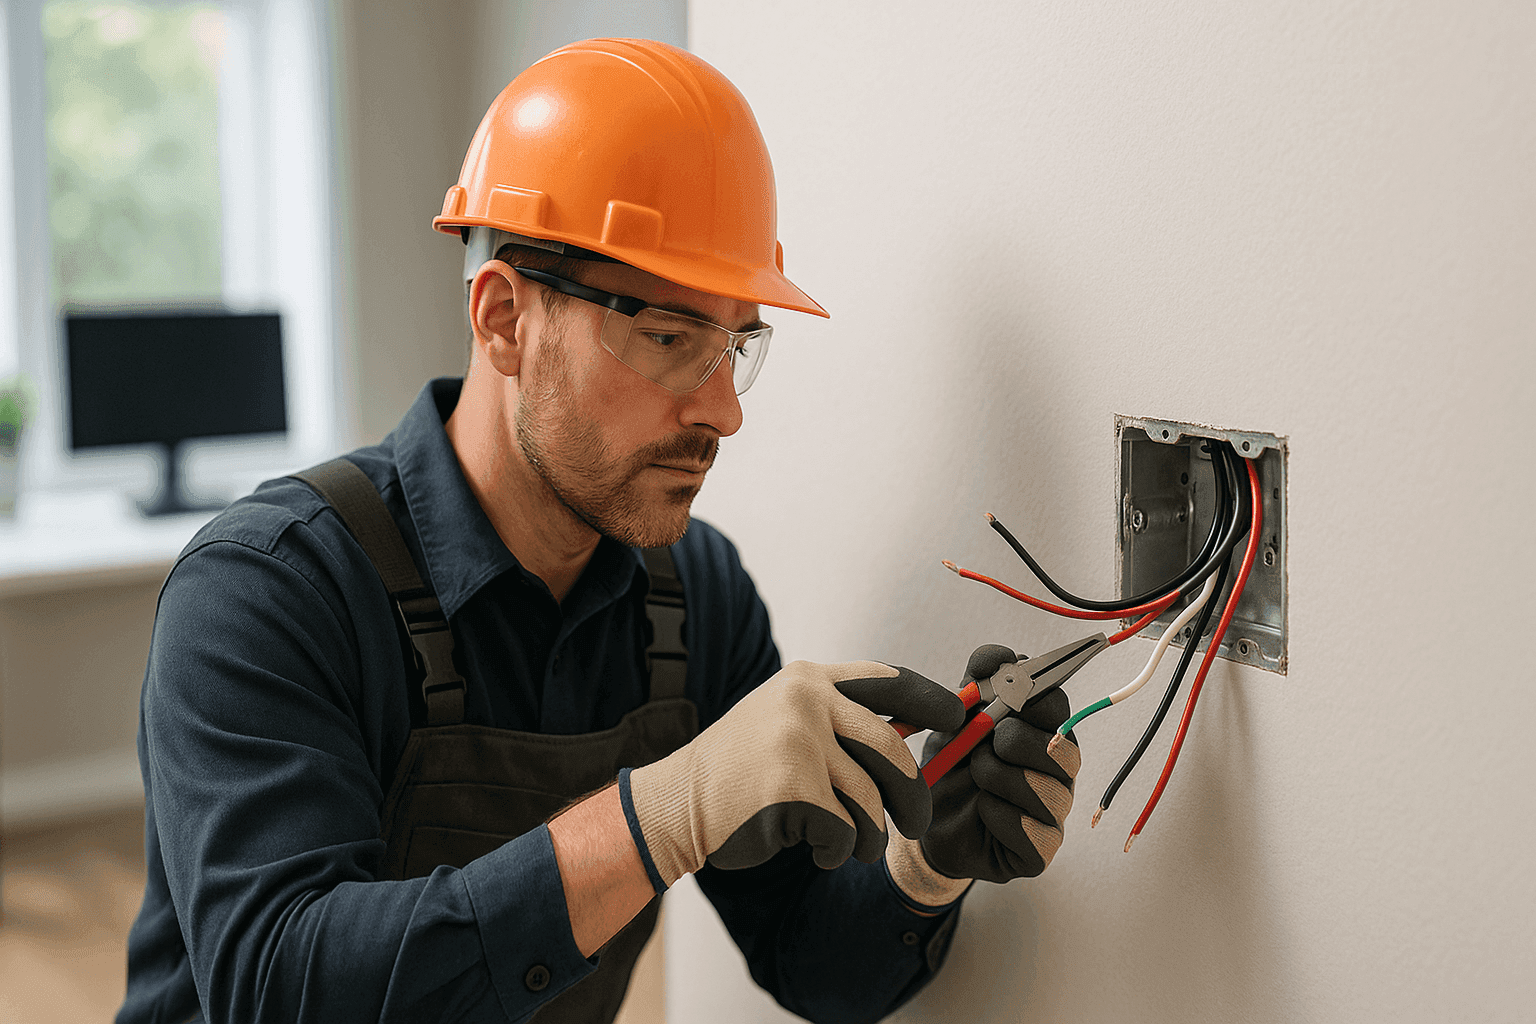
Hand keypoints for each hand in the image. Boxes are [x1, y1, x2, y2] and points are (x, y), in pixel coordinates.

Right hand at [624, 660, 965, 888]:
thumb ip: (842, 718)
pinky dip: (838, 851)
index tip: (958, 720)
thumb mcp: (786, 720)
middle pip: (891, 750)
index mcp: (809, 679)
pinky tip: (817, 848)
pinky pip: (844, 831)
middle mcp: (806, 701)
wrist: (679, 803)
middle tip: (917, 823)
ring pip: (870, 800)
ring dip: (868, 836)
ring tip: (850, 844)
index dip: (932, 700)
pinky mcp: (793, 789)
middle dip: (913, 796)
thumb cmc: (741, 769)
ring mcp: (798, 742)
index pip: (889, 681)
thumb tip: (915, 730)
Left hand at [885, 644, 1079, 903]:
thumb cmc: (949, 766)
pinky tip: (981, 810)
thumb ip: (976, 684)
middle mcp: (1057, 770)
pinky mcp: (1042, 850)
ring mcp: (1054, 811)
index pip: (1057, 704)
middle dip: (1012, 741)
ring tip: (976, 774)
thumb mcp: (953, 720)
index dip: (1030, 696)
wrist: (924, 823)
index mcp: (1041, 731)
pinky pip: (1033, 831)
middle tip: (981, 745)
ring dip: (999, 776)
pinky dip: (998, 815)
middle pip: (1062, 747)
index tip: (998, 696)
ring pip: (1048, 788)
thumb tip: (1002, 656)